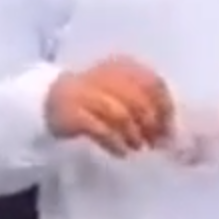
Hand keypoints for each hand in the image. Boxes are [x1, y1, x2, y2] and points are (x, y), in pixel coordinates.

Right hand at [45, 58, 174, 152]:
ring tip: (136, 147)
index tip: (169, 130)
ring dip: (134, 135)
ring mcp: (86, 93)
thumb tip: (168, 130)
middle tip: (155, 144)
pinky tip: (120, 152)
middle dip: (151, 126)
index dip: (165, 109)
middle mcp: (105, 75)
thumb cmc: (94, 100)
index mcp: (121, 66)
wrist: (49, 100)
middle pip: (139, 100)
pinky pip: (100, 129)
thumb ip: (145, 105)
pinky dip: (114, 143)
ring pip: (120, 114)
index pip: (153, 83)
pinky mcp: (72, 112)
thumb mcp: (120, 93)